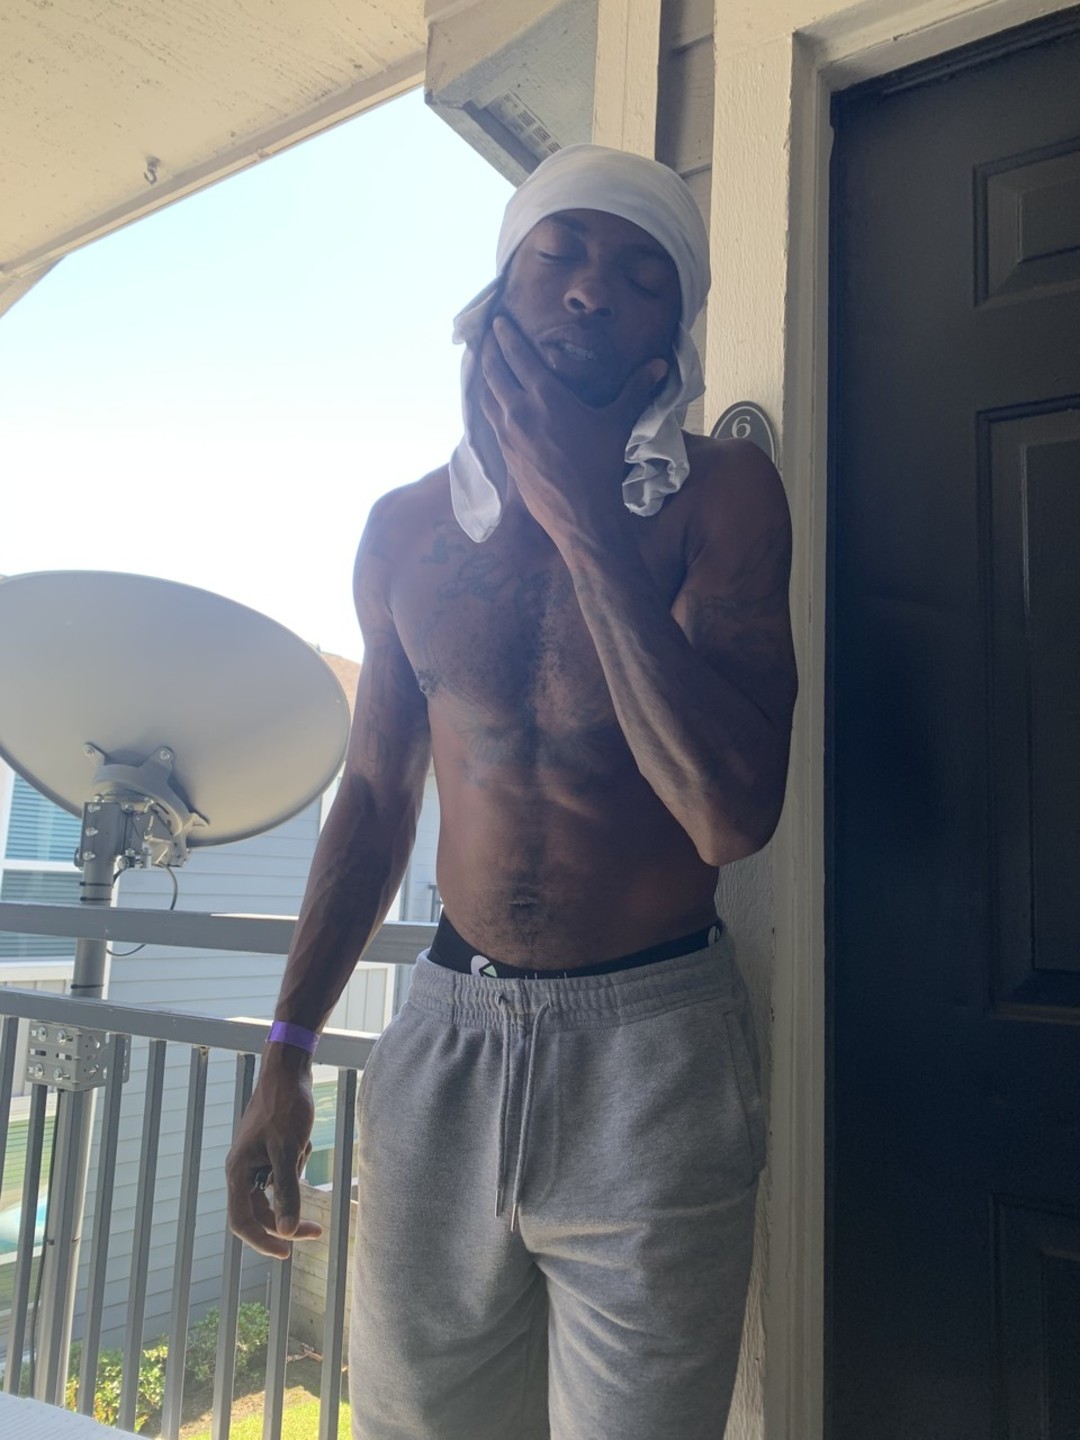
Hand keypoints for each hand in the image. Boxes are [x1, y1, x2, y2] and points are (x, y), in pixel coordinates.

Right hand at [225, 1053, 321, 1258]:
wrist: (288, 1071)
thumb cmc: (285, 1107)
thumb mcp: (288, 1150)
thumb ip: (286, 1192)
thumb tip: (286, 1231)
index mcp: (238, 1172)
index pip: (242, 1222)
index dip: (262, 1242)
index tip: (287, 1253)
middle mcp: (241, 1170)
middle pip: (259, 1213)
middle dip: (286, 1222)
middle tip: (315, 1231)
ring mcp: (253, 1161)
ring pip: (272, 1194)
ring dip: (293, 1188)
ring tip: (305, 1152)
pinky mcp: (267, 1151)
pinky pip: (280, 1174)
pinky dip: (295, 1169)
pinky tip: (304, 1146)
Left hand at [479, 314, 667, 544]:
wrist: (581, 516)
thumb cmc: (601, 466)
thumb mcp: (618, 424)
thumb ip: (635, 390)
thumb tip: (659, 364)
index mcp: (545, 396)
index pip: (517, 356)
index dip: (506, 335)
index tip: (498, 320)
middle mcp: (519, 411)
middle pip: (493, 371)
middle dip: (487, 349)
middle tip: (483, 334)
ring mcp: (507, 434)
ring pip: (485, 395)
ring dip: (483, 375)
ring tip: (482, 362)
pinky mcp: (504, 454)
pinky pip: (488, 419)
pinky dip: (486, 402)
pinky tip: (490, 401)